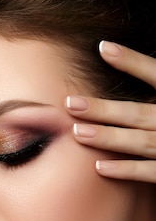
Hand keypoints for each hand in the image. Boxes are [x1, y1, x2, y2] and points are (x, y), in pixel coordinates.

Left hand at [65, 41, 154, 182]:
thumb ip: (154, 86)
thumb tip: (115, 54)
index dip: (132, 61)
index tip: (103, 48)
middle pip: (138, 113)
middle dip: (104, 109)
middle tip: (72, 104)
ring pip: (141, 141)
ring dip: (109, 138)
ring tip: (78, 133)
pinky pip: (152, 172)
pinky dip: (127, 170)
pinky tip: (99, 167)